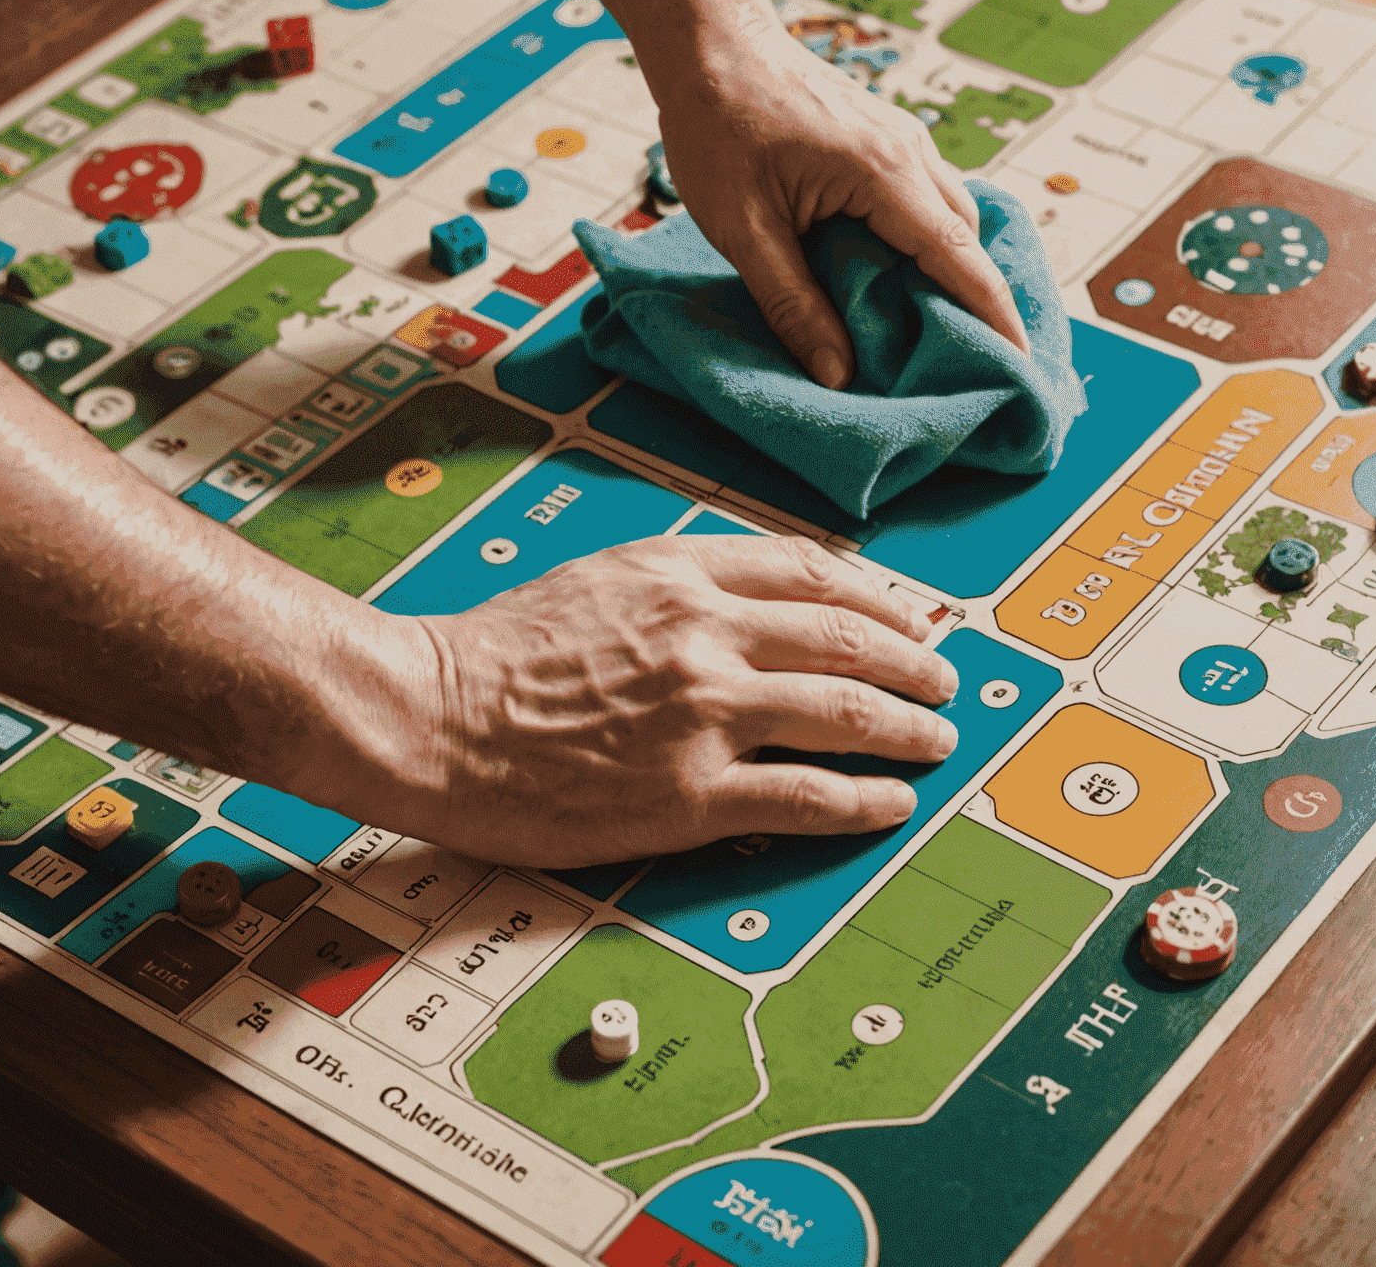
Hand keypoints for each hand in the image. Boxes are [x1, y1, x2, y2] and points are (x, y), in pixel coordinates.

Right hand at [379, 535, 956, 867]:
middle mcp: (704, 634)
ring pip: (846, 714)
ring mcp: (701, 714)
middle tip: (943, 683)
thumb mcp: (600, 577)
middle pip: (848, 642)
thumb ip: (684, 580)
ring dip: (908, 729)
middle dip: (914, 664)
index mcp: (680, 573)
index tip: (908, 621)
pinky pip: (806, 796)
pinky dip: (863, 801)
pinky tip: (889, 803)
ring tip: (935, 740)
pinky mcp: (687, 795)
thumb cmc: (501, 649)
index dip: (878, 601)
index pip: (813, 575)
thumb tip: (761, 599)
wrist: (432, 714)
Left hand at [653, 24, 1029, 387]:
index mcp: (882, 172)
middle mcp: (909, 151)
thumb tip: (836, 373)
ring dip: (948, 271)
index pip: (959, 257)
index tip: (1018, 365)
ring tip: (928, 330)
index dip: (992, 316)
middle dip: (974, 302)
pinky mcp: (884, 139)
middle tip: (961, 363)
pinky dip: (925, 241)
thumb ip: (792, 304)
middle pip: (965, 240)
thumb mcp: (743, 230)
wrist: (711, 44)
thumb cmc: (718, 124)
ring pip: (949, 217)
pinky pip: (925, 198)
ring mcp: (901, 139)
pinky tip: (894, 275)